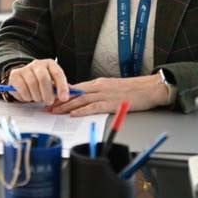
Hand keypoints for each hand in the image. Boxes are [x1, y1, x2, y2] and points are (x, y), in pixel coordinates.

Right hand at [4, 59, 72, 104]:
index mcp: (49, 64)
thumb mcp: (53, 82)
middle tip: (49, 101)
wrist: (23, 77)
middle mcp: (37, 64)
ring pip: (32, 84)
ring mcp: (25, 69)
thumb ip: (62, 87)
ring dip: (36, 96)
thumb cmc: (41, 81)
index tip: (64, 98)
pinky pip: (22, 88)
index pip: (57, 73)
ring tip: (38, 98)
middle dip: (47, 93)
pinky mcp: (15, 75)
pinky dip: (27, 96)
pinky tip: (29, 97)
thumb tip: (75, 93)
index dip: (62, 87)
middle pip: (43, 78)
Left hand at [46, 74, 168, 115]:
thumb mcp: (112, 87)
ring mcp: (105, 94)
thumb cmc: (133, 89)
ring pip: (81, 100)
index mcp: (98, 83)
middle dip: (60, 101)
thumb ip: (98, 92)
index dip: (62, 94)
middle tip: (47, 106)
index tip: (51, 98)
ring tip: (55, 111)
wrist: (150, 88)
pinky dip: (82, 111)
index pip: (75, 88)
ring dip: (66, 106)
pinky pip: (94, 107)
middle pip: (75, 94)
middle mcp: (99, 87)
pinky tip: (74, 114)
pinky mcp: (112, 103)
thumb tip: (85, 99)